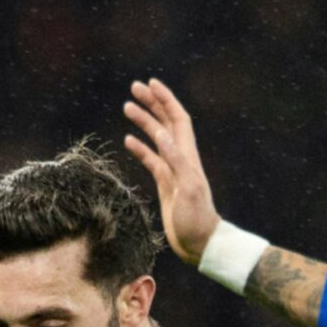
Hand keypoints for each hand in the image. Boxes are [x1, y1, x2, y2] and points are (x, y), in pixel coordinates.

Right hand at [123, 77, 219, 264]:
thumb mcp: (187, 188)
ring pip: (156, 138)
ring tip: (126, 107)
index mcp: (188, 156)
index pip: (177, 119)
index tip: (151, 83)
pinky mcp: (165, 184)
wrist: (200, 243)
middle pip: (166, 122)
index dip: (165, 99)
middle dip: (152, 103)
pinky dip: (140, 148)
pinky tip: (128, 140)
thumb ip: (176, 160)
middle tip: (134, 87)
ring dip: (143, 122)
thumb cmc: (196, 218)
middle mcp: (181, 158)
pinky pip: (151, 160)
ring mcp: (172, 170)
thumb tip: (161, 133)